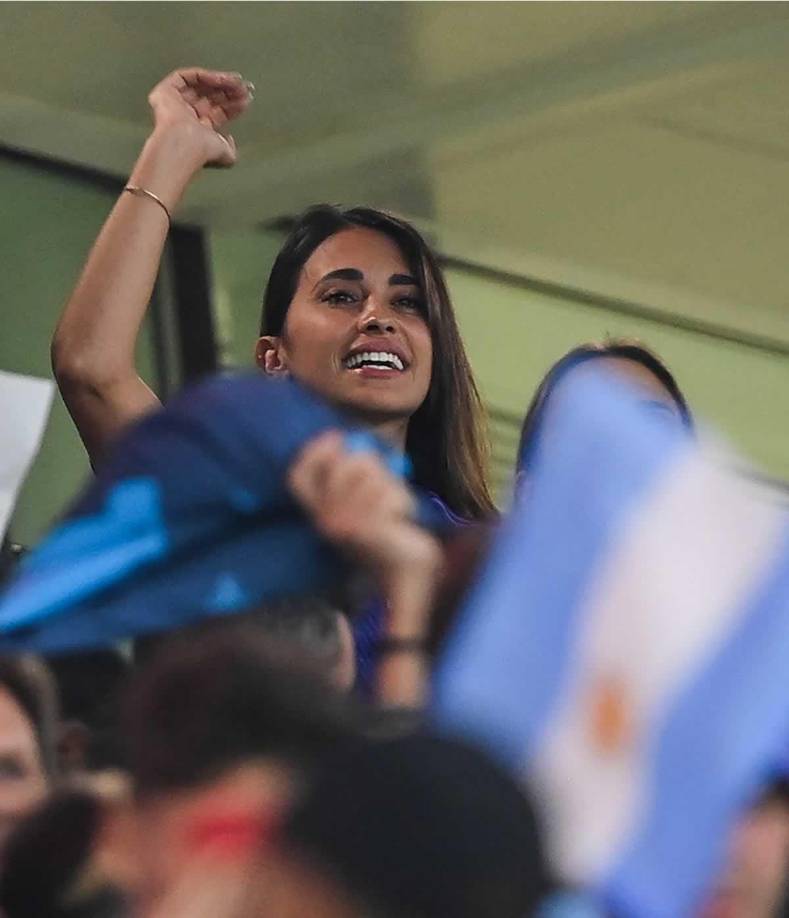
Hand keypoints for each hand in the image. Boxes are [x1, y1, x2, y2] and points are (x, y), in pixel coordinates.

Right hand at [147, 67, 252, 167]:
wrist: (185, 144)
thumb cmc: (202, 152)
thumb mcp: (225, 155)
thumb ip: (231, 149)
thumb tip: (230, 139)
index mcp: (199, 131)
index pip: (219, 112)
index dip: (234, 104)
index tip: (248, 97)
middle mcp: (186, 116)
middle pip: (211, 97)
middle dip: (230, 90)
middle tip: (246, 87)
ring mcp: (175, 103)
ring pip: (200, 85)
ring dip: (221, 81)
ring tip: (237, 81)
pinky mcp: (165, 91)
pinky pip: (186, 77)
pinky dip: (204, 76)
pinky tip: (221, 79)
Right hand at [287, 431, 441, 601]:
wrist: (404, 568)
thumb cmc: (383, 527)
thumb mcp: (360, 496)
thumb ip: (347, 470)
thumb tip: (337, 436)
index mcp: (318, 511)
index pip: (298, 476)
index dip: (314, 451)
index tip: (337, 436)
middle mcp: (325, 519)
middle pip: (344, 464)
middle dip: (370, 466)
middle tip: (382, 485)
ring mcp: (345, 525)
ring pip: (370, 474)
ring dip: (389, 484)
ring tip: (390, 505)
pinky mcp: (369, 530)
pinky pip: (390, 493)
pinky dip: (402, 500)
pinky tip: (400, 517)